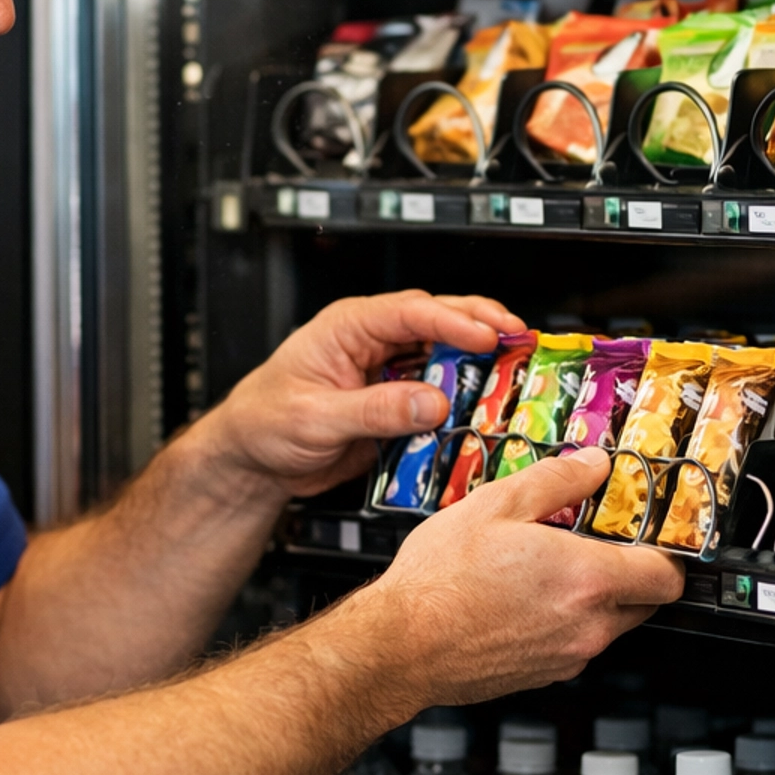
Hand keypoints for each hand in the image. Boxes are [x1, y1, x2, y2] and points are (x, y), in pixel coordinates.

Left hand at [194, 289, 520, 499]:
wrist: (251, 461)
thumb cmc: (263, 423)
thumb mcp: (316, 418)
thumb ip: (375, 410)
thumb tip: (432, 402)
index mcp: (348, 327)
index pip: (410, 312)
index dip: (453, 321)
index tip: (488, 336)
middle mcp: (372, 342)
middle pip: (438, 323)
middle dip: (482, 329)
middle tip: (522, 342)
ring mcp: (387, 372)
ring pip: (443, 357)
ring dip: (478, 366)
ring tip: (517, 374)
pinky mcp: (395, 403)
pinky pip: (436, 396)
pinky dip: (462, 402)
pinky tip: (485, 410)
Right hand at [358, 447, 684, 708]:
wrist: (398, 647)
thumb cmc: (438, 583)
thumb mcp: (495, 506)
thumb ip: (556, 481)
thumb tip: (592, 466)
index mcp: (587, 579)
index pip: (668, 574)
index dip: (665, 550)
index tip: (648, 531)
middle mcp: (588, 625)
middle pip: (646, 600)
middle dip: (631, 569)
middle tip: (596, 541)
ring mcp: (568, 655)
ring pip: (609, 623)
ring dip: (594, 596)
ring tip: (548, 566)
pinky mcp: (545, 674)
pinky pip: (575, 642)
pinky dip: (565, 620)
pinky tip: (524, 597)